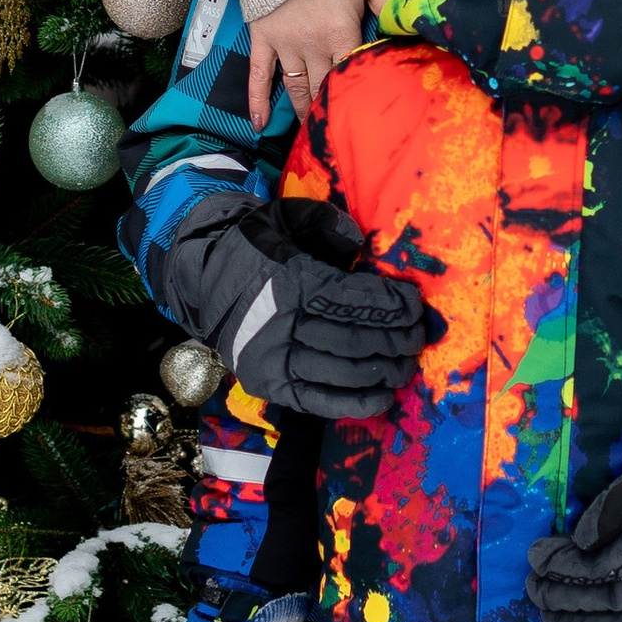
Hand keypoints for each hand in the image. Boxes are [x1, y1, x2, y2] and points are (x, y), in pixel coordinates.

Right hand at [161, 191, 429, 420]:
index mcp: (287, 281)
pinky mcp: (269, 385)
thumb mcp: (284, 218)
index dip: (390, 304)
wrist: (202, 281)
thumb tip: (360, 241)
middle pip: (352, 339)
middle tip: (418, 337)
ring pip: (341, 371)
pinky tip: (383, 397)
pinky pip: (317, 401)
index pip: (351, 299)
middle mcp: (280, 324)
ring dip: (382, 371)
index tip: (416, 306)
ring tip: (407, 365)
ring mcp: (273, 359)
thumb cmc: (254, 247)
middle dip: (394, 340)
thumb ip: (326, 225)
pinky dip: (354, 403)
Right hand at [244, 0, 391, 125]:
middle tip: (340, 132)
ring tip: (311, 132)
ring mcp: (285, 46)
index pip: (353, 74)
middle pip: (324, 88)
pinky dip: (258, 101)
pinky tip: (260, 125)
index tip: (366, 117)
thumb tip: (410, 23)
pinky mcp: (264, 40)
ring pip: (296, 89)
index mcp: (340, 34)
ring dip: (305, 111)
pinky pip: (259, 76)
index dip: (359, 96)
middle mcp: (312, 47)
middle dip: (332, 110)